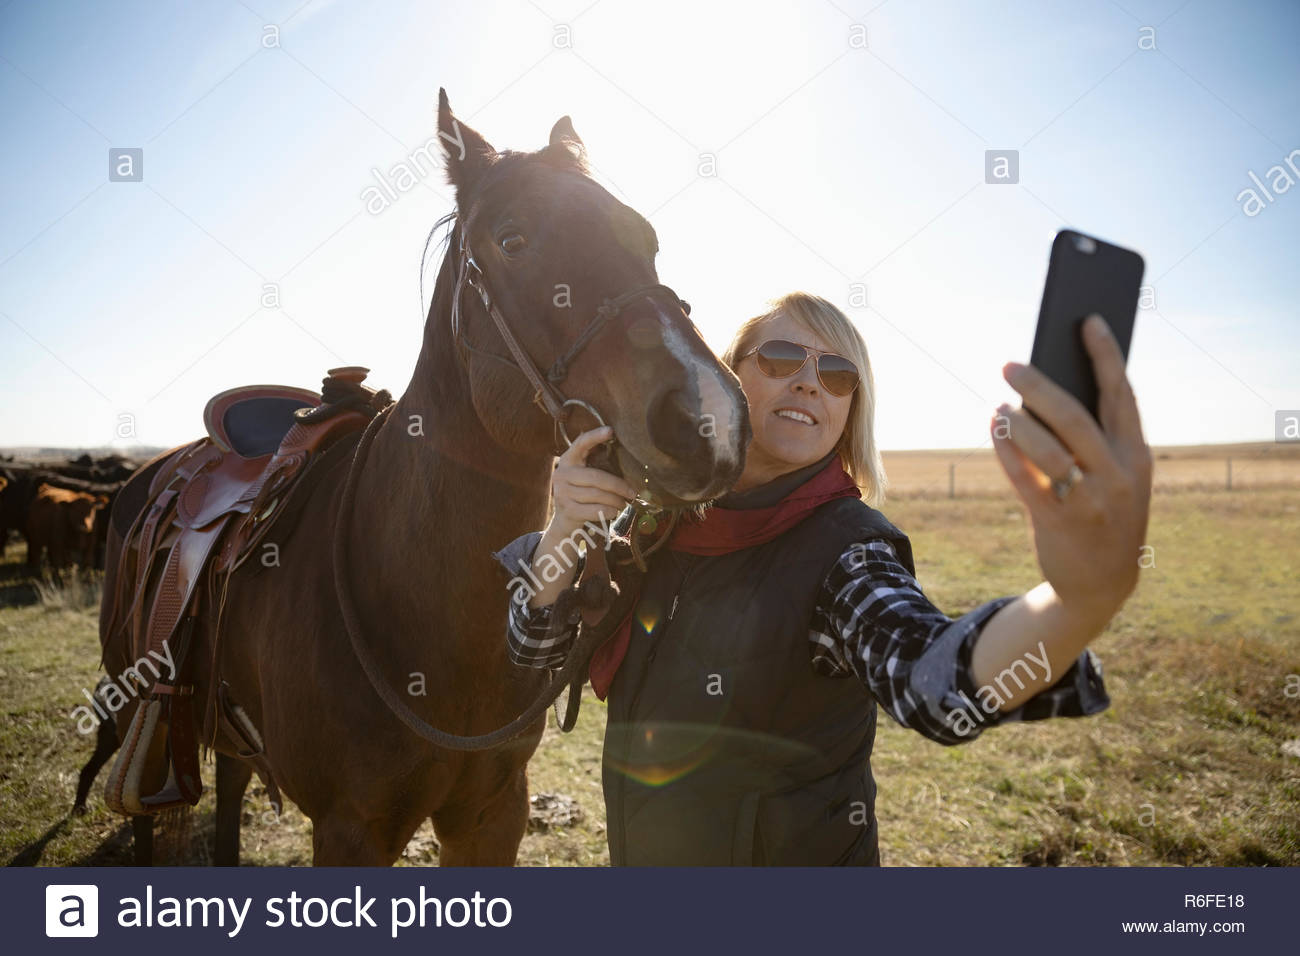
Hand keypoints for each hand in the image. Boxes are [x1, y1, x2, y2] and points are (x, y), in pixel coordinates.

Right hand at [549, 426, 638, 538]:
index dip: (595, 436)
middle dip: (618, 485)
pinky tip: (614, 512)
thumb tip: (629, 462)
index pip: (580, 444)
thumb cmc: (584, 495)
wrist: (566, 521)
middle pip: (596, 476)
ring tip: (624, 503)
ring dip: (616, 500)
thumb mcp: (586, 477)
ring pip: (597, 494)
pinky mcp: (567, 510)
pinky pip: (595, 509)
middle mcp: (562, 474)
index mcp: (568, 460)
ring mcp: (562, 493)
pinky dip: (609, 511)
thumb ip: (598, 467)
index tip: (611, 431)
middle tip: (632, 493)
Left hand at [992, 313, 1153, 622]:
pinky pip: (1027, 480)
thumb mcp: (1113, 473)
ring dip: (1017, 424)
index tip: (1088, 319)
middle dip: (1040, 387)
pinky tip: (993, 431)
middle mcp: (1119, 474)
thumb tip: (1045, 387)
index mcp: (1138, 454)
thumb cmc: (1103, 509)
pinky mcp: (1060, 522)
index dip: (1106, 354)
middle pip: (1076, 418)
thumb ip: (1092, 435)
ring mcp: (1092, 501)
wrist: (1102, 581)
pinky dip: (1007, 453)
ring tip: (998, 406)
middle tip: (1009, 365)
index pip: (1122, 394)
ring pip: (1048, 450)